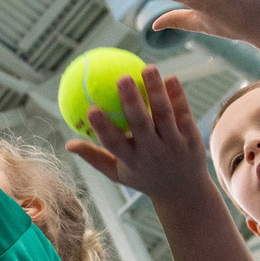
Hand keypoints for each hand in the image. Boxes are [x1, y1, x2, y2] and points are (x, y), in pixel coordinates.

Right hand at [65, 67, 217, 211]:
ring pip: (164, 114)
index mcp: (131, 160)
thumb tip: (67, 144)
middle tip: (122, 78)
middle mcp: (153, 153)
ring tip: (148, 68)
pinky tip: (170, 78)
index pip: (114, 143)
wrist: (184, 192)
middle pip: (141, 124)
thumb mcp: (118, 173)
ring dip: (156, 90)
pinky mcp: (192, 138)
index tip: (90, 108)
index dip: (102, 127)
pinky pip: (183, 112)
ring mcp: (175, 145)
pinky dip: (177, 95)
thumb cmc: (144, 177)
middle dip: (131, 101)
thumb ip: (94, 157)